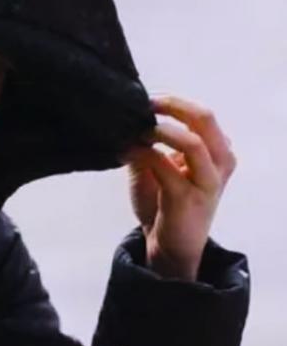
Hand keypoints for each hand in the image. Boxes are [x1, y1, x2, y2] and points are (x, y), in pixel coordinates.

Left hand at [124, 95, 236, 280]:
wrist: (169, 245)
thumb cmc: (163, 201)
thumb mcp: (153, 166)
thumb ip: (147, 142)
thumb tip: (128, 117)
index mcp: (217, 151)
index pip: (201, 114)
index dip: (172, 101)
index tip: (142, 100)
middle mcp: (220, 163)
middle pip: (205, 119)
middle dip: (171, 106)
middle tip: (143, 106)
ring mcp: (207, 182)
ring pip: (192, 142)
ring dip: (160, 130)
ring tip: (137, 130)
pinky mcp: (187, 199)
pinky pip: (165, 166)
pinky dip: (143, 153)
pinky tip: (125, 152)